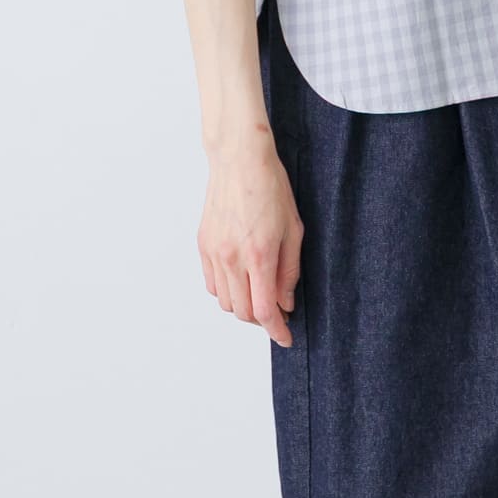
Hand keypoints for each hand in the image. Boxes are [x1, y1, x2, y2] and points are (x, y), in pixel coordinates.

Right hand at [199, 138, 302, 347]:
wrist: (239, 160)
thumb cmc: (271, 187)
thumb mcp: (294, 229)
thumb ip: (289, 270)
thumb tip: (285, 302)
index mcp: (259, 254)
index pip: (265, 310)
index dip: (277, 330)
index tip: (286, 338)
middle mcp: (233, 258)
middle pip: (243, 312)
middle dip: (262, 321)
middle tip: (278, 313)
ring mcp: (214, 252)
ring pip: (225, 301)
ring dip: (243, 307)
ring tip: (259, 295)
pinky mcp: (203, 245)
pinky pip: (211, 284)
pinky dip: (226, 292)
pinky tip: (240, 281)